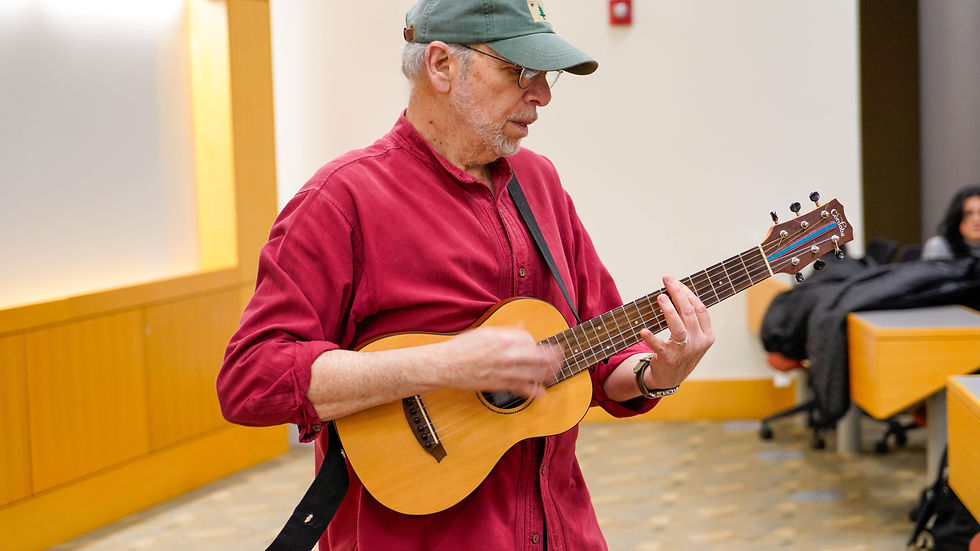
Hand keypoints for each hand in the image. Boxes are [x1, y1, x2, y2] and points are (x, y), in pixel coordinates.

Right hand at [434, 326, 562, 398]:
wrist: (447, 365)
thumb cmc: (462, 347)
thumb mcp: (485, 332)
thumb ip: (506, 331)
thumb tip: (521, 326)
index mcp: (505, 337)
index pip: (530, 339)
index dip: (534, 342)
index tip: (536, 345)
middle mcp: (509, 353)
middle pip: (540, 355)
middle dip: (553, 357)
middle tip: (561, 357)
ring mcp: (507, 370)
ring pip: (536, 372)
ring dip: (549, 373)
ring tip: (556, 373)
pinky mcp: (501, 384)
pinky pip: (523, 388)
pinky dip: (534, 392)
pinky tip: (541, 393)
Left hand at [639, 275, 713, 389]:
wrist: (670, 378)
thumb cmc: (681, 351)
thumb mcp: (693, 337)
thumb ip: (690, 319)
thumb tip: (678, 290)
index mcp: (707, 336)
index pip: (700, 310)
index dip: (688, 294)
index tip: (677, 283)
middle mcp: (698, 343)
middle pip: (688, 313)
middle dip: (677, 294)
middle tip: (667, 280)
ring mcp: (684, 352)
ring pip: (678, 326)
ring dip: (668, 310)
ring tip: (660, 297)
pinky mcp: (668, 359)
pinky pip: (659, 346)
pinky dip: (651, 338)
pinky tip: (644, 330)